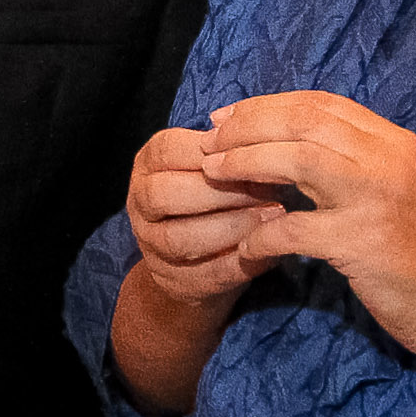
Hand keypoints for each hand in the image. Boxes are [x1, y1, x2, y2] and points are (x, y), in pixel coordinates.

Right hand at [125, 124, 289, 312]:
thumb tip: (266, 136)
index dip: (211, 152)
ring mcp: (151, 245)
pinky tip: (269, 249)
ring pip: (180, 238)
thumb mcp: (216, 165)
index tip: (254, 153)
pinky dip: (240, 263)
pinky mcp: (172, 280)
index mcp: (148, 165)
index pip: (167, 150)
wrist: (201, 257)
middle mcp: (141, 203)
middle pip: (165, 194)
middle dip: (221, 192)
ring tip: (274, 217)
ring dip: (232, 227)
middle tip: (268, 189)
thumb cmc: (217, 195)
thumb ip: (230, 150)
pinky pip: (204, 274)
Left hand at [197, 91, 415, 356]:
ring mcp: (379, 200)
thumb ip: (357, 162)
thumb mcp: (399, 189)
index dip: (267, 106)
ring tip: (213, 174)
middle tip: (210, 141)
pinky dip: (262, 236)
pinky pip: (295, 230)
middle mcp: (391, 160)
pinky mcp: (366, 245)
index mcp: (397, 142)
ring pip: (298, 159)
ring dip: (246, 163)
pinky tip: (248, 246)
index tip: (228, 117)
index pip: (322, 104)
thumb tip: (294, 143)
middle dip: (248, 126)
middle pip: (304, 120)